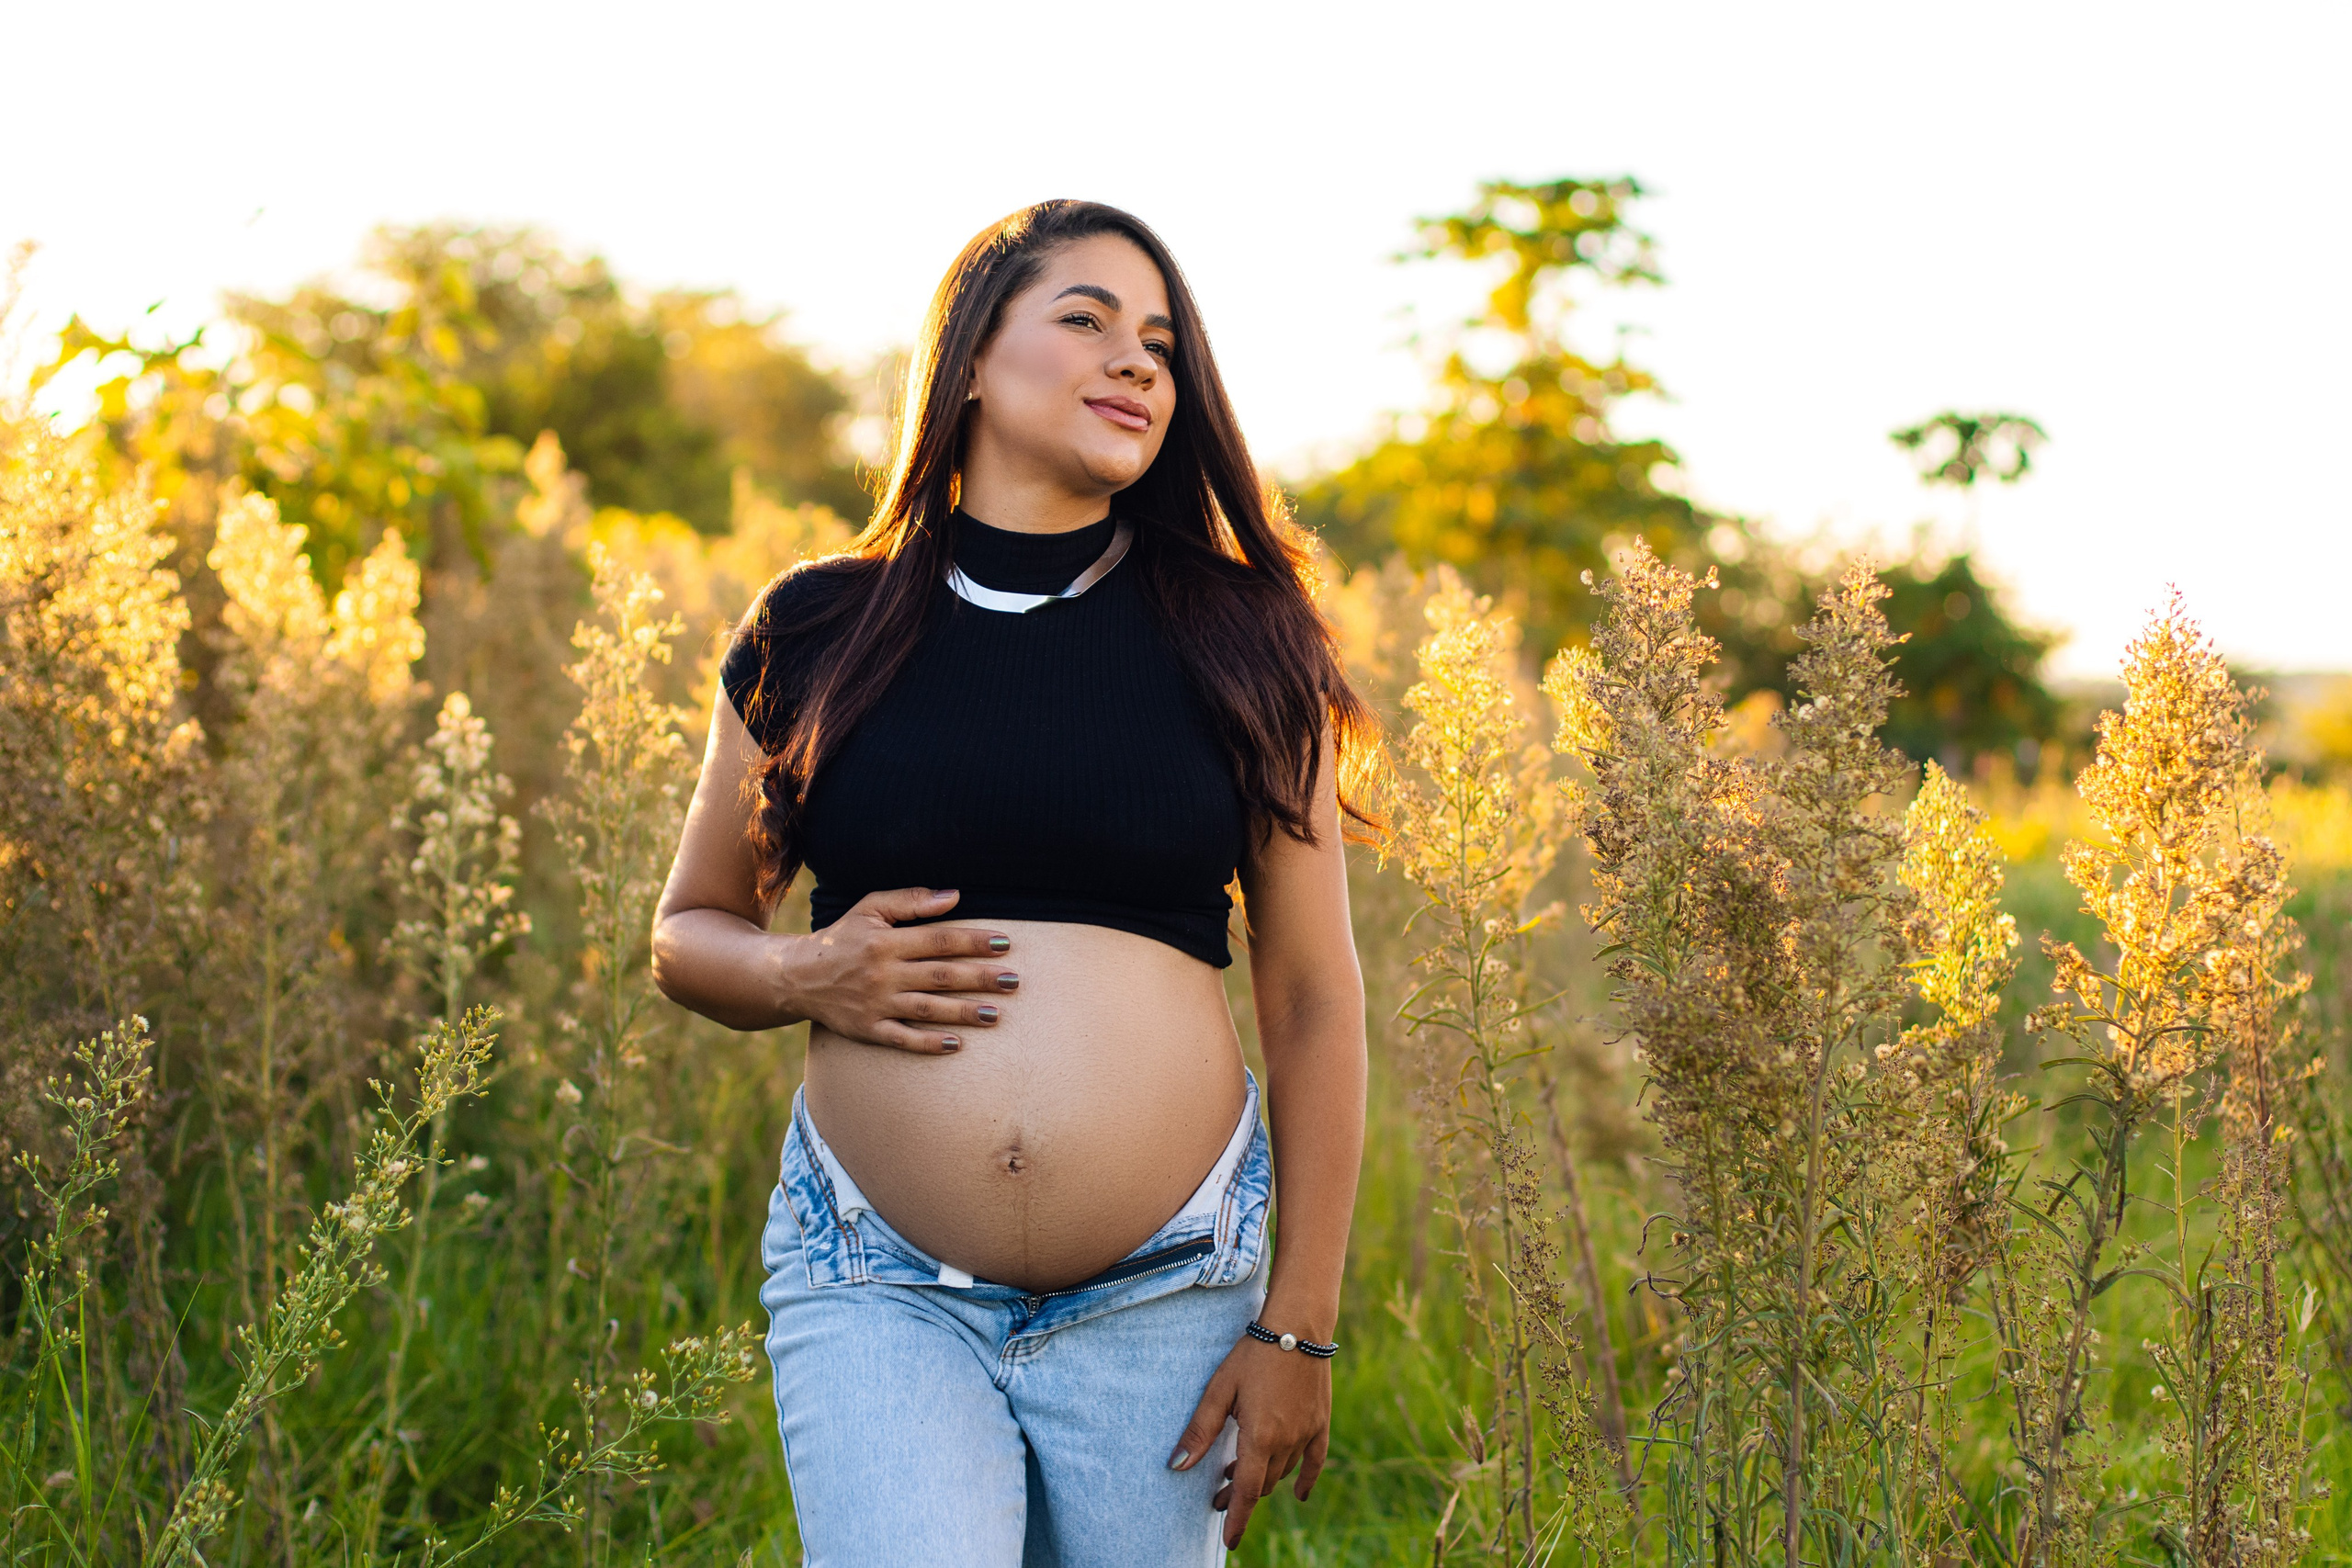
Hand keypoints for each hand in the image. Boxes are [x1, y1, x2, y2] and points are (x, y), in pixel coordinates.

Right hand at [777, 887, 1016, 1053]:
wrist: (797, 976)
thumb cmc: (843, 936)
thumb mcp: (869, 908)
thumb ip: (910, 900)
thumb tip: (954, 896)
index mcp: (887, 941)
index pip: (939, 940)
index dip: (973, 941)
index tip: (1005, 943)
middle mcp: (884, 973)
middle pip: (941, 976)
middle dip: (980, 978)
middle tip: (1014, 981)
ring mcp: (876, 1004)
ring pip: (928, 1009)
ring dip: (964, 1012)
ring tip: (996, 1014)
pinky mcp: (868, 1029)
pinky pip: (902, 1038)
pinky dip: (928, 1043)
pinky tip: (955, 1044)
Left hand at [1168, 1334, 1330, 1548]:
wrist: (1298, 1327)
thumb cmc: (1252, 1355)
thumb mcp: (1219, 1390)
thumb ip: (1200, 1431)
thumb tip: (1177, 1466)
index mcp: (1260, 1438)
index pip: (1245, 1492)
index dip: (1235, 1518)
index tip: (1228, 1540)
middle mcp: (1286, 1442)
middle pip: (1262, 1484)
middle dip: (1239, 1496)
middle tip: (1215, 1496)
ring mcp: (1306, 1433)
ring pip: (1282, 1472)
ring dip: (1261, 1481)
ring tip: (1238, 1476)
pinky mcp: (1321, 1422)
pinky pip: (1314, 1461)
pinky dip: (1306, 1480)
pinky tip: (1298, 1495)